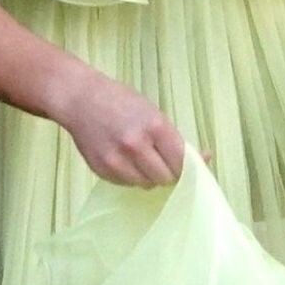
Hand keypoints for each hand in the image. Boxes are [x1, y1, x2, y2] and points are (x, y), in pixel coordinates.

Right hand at [49, 65, 207, 186]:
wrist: (80, 99)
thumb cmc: (120, 101)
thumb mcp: (153, 113)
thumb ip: (173, 138)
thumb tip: (203, 158)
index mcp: (155, 127)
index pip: (181, 163)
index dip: (187, 168)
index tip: (187, 168)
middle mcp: (136, 146)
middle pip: (165, 178)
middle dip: (168, 173)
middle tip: (163, 163)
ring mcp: (117, 161)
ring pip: (146, 184)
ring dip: (149, 177)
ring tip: (141, 159)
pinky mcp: (102, 170)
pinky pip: (127, 184)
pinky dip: (131, 177)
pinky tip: (124, 159)